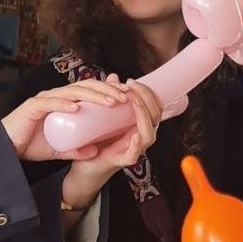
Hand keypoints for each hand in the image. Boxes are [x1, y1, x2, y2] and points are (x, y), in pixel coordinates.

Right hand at [2, 78, 140, 161]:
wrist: (8, 149)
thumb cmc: (32, 144)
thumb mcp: (61, 149)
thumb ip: (77, 148)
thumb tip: (95, 151)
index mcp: (65, 102)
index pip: (91, 92)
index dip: (109, 92)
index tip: (128, 99)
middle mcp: (56, 96)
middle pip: (86, 87)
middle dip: (107, 90)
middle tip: (125, 97)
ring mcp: (44, 99)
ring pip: (73, 92)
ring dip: (93, 96)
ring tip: (110, 102)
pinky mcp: (33, 107)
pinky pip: (51, 103)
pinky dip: (64, 104)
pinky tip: (78, 108)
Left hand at [60, 79, 161, 208]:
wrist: (86, 165)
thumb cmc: (98, 141)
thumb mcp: (104, 115)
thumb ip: (111, 97)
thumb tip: (114, 77)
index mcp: (139, 125)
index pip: (154, 106)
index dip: (147, 92)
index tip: (132, 81)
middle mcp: (140, 136)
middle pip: (156, 116)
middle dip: (147, 99)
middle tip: (132, 86)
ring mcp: (134, 149)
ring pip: (149, 134)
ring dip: (144, 116)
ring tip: (134, 103)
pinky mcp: (123, 160)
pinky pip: (134, 153)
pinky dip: (137, 144)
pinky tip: (135, 135)